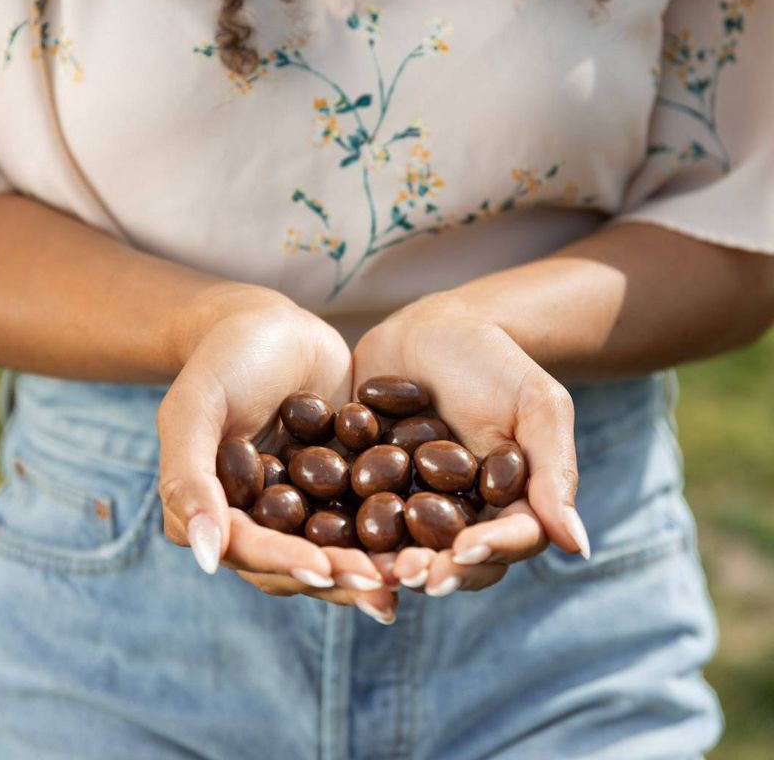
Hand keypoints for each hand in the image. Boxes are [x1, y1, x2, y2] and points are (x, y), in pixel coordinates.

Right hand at [157, 283, 396, 619]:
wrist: (272, 325)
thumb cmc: (222, 360)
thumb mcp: (194, 410)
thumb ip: (187, 478)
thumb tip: (207, 556)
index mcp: (222, 513)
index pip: (252, 550)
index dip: (286, 562)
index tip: (326, 570)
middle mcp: (267, 520)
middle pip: (301, 562)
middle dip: (342, 576)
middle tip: (384, 586)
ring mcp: (309, 505)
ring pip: (341, 547)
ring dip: (375, 565)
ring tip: (415, 575)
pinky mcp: (347, 486)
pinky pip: (371, 512)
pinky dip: (398, 529)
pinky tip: (431, 539)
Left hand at [353, 292, 588, 595]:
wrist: (432, 329)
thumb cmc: (495, 362)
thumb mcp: (535, 405)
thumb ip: (553, 469)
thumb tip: (579, 547)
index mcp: (505, 506)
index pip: (506, 541)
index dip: (490, 551)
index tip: (468, 550)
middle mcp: (456, 516)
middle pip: (450, 560)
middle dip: (433, 571)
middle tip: (410, 573)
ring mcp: (408, 506)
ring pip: (401, 548)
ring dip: (387, 564)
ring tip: (373, 566)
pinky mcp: (363, 489)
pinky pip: (354, 515)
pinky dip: (344, 530)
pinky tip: (324, 536)